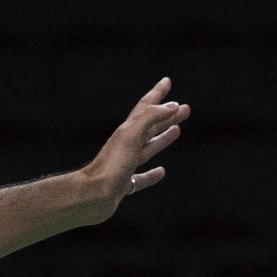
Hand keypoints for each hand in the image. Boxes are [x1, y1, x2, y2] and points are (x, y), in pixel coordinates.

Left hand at [73, 77, 189, 224]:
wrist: (92, 195)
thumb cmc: (111, 165)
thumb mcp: (131, 136)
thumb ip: (150, 118)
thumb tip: (171, 105)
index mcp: (127, 130)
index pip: (146, 107)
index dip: (157, 93)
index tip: (167, 81)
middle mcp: (126, 144)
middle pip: (150, 125)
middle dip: (167, 115)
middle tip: (185, 107)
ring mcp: (125, 164)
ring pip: (148, 148)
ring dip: (163, 138)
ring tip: (177, 130)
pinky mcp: (124, 184)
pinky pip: (141, 177)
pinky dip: (151, 174)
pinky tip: (161, 172)